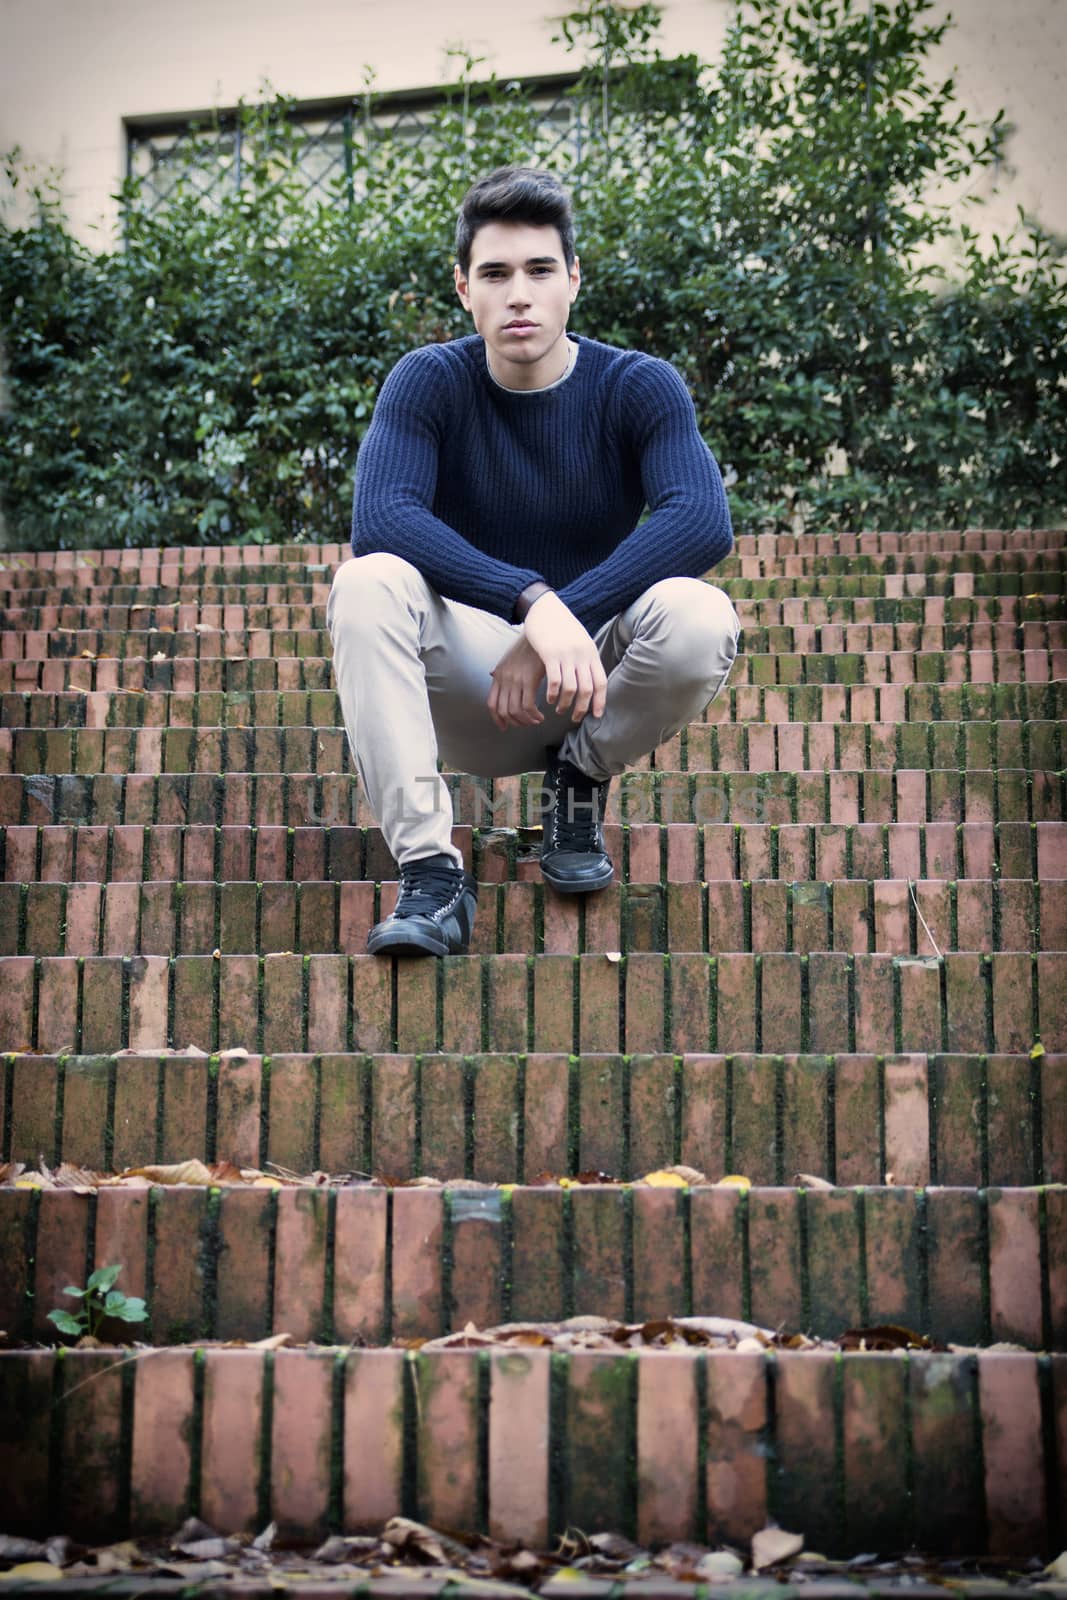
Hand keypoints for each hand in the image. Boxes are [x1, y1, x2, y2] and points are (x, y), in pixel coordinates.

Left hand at [487, 634, 546, 730]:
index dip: (497, 719)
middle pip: (503, 710)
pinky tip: (541, 715)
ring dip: (526, 721)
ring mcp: (515, 679)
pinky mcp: (529, 679)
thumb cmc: (527, 645)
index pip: (492, 703)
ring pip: (515, 711)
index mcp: (498, 675)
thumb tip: (491, 674)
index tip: (505, 727)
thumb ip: (500, 669)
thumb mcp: (508, 656)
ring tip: (536, 721)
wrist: (538, 632)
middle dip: (515, 722)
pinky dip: (534, 715)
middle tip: (527, 724)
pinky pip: (528, 706)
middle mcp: (504, 678)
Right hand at [521, 592, 607, 723]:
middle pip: (587, 689)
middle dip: (582, 708)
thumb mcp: (581, 640)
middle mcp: (582, 655)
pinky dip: (553, 693)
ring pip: (571, 688)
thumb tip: (591, 677)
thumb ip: (586, 658)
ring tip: (559, 710)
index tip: (596, 715)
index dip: (600, 701)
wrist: (546, 608)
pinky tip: (549, 699)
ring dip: (566, 703)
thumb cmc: (562, 626)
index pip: (601, 682)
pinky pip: (555, 680)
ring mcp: (567, 655)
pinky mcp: (550, 654)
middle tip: (575, 718)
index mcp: (591, 653)